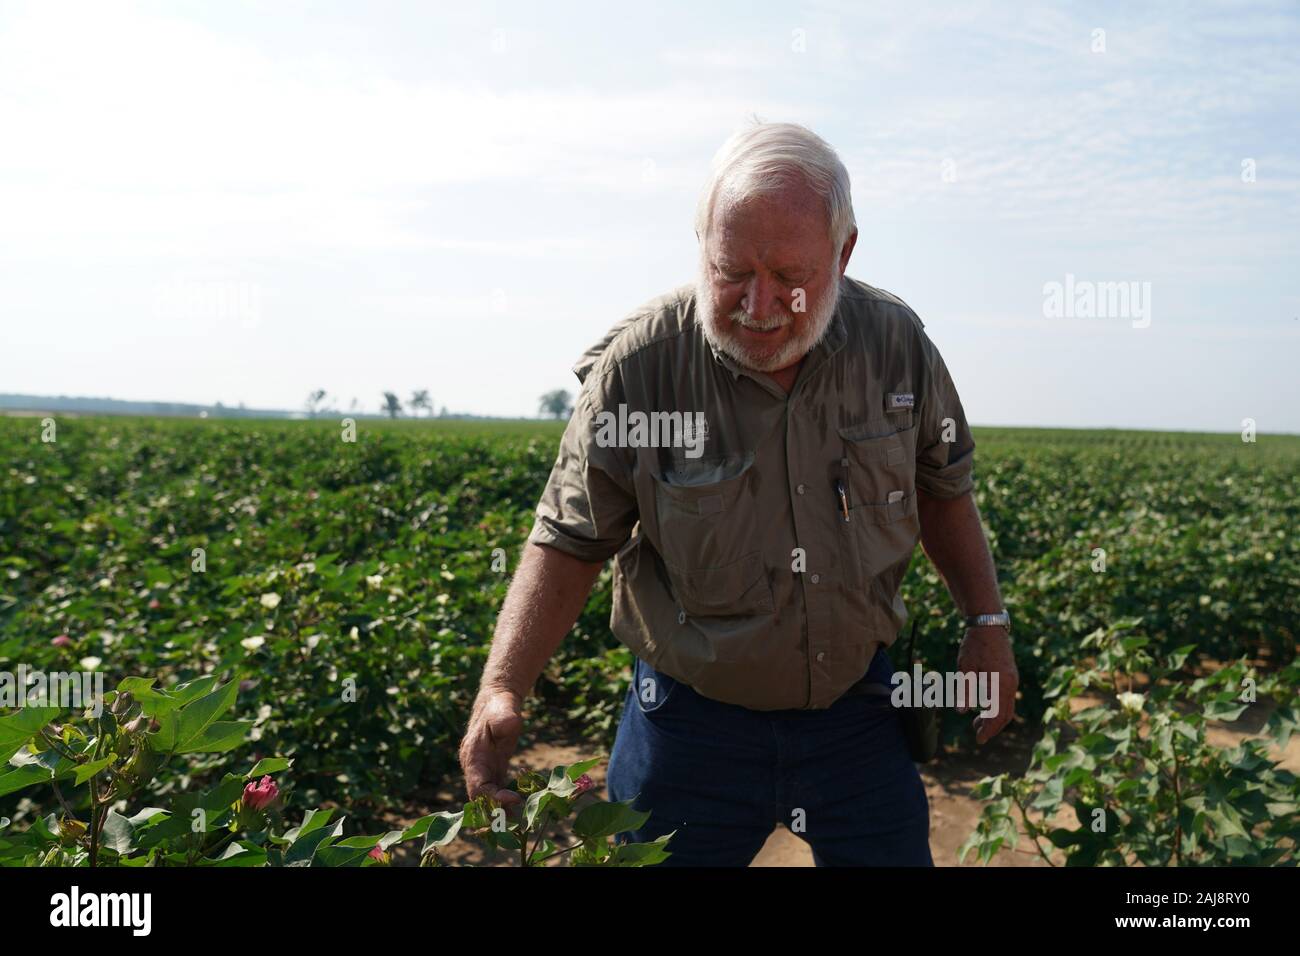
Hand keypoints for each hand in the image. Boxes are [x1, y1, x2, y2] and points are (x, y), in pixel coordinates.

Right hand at [458, 685, 524, 809]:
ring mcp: (481, 770)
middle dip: (494, 811)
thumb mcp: (504, 711)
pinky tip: (515, 812)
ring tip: (515, 821)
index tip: (515, 799)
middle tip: (515, 820)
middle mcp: (474, 767)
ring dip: (498, 811)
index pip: (478, 786)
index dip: (493, 798)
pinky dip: (502, 803)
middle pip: (479, 798)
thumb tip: (509, 726)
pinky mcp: (491, 771)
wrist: (496, 702)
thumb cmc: (501, 707)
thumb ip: (504, 719)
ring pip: (485, 798)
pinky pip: (494, 791)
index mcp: (473, 756)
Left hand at [955, 626, 1017, 743]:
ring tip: (976, 722)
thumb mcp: (966, 668)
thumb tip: (961, 711)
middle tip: (977, 735)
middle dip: (992, 727)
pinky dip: (996, 706)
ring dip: (993, 717)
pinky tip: (983, 707)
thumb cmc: (975, 645)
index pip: (997, 716)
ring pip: (1006, 706)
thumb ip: (965, 690)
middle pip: (1006, 715)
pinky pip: (1006, 697)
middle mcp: (1011, 684)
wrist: (989, 624)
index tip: (979, 740)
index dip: (989, 730)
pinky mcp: (1010, 675)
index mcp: (1001, 684)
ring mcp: (1013, 679)